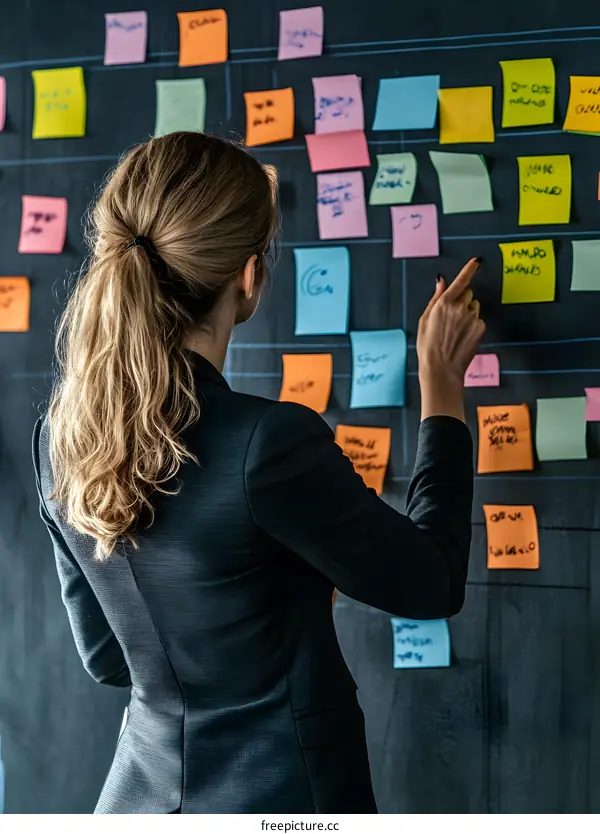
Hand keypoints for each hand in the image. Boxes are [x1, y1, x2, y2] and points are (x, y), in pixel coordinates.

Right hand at [417, 257, 485, 421]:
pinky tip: (462, 337)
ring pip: (474, 307)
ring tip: (456, 330)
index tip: (477, 261)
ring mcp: (472, 318)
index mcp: (444, 303)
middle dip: (462, 300)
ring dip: (468, 313)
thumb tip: (441, 282)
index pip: (461, 280)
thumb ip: (436, 298)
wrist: (441, 369)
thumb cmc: (428, 346)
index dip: (470, 269)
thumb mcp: (425, 320)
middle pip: (468, 294)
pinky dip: (472, 326)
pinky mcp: (480, 328)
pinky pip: (478, 320)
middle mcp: (460, 307)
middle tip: (452, 316)